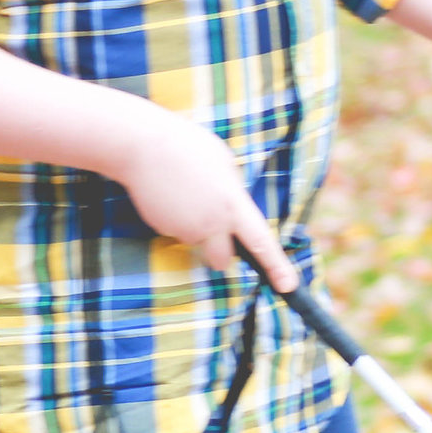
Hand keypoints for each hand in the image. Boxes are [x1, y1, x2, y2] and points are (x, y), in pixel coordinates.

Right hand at [112, 108, 297, 289]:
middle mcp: (211, 223)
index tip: (288, 286)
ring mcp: (185, 229)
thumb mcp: (223, 163)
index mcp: (232, 204)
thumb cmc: (187, 147)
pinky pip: (175, 229)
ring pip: (196, 240)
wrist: (143, 145)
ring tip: (185, 192)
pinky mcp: (163, 229)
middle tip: (214, 232)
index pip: (261, 242)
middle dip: (221, 253)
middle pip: (223, 260)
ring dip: (195, 227)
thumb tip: (233, 208)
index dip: (277, 266)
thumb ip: (232, 192)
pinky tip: (169, 194)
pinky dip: (174, 217)